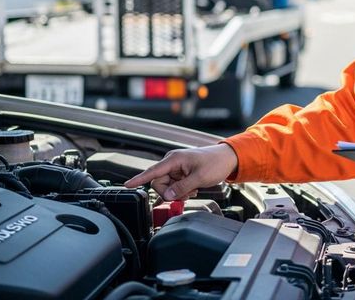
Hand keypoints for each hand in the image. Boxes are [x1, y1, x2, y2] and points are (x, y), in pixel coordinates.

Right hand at [124, 143, 238, 200]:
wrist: (227, 158)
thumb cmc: (215, 163)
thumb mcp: (200, 177)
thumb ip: (182, 187)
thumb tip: (169, 196)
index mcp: (174, 159)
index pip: (152, 171)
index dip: (139, 179)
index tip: (127, 185)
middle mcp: (172, 162)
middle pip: (159, 183)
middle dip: (170, 193)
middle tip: (185, 195)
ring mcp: (176, 168)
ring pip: (167, 187)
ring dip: (178, 192)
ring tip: (192, 189)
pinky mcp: (181, 173)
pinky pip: (174, 186)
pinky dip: (181, 190)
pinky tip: (192, 188)